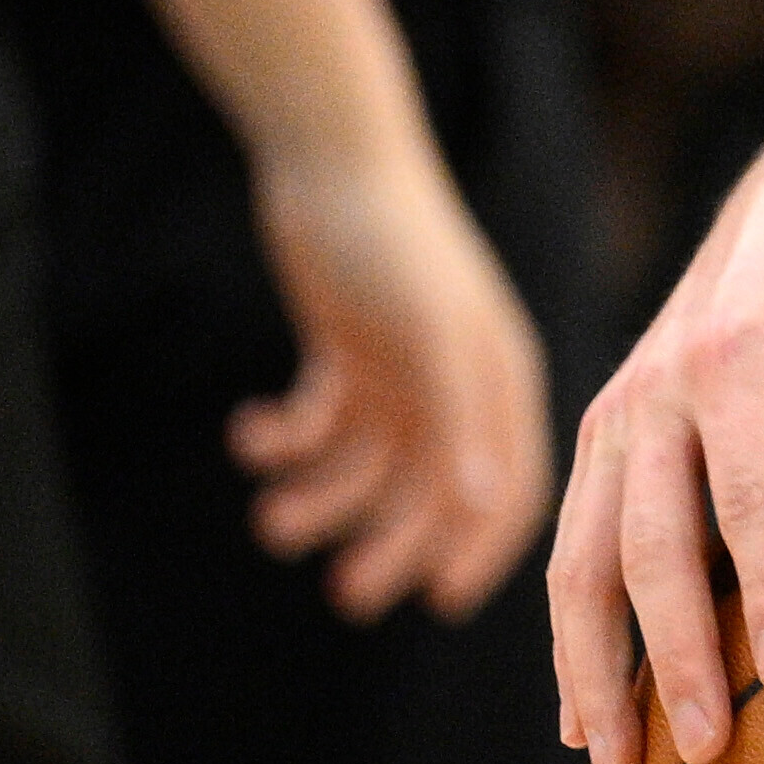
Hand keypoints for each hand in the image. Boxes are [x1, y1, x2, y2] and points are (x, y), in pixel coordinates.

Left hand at [236, 137, 548, 620]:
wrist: (332, 159)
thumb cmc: (392, 245)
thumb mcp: (430, 336)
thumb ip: (459, 421)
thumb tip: (481, 510)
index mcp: (497, 378)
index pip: (510, 485)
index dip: (483, 547)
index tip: (442, 603)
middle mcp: (455, 383)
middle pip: (432, 491)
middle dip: (390, 543)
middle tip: (344, 594)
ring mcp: (401, 370)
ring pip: (366, 469)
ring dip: (321, 500)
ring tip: (271, 518)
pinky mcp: (347, 353)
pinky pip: (319, 427)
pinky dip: (284, 443)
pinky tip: (253, 429)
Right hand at [552, 83, 763, 763]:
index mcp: (741, 354)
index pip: (750, 488)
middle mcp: (659, 388)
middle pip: (649, 541)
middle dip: (672, 653)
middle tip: (709, 750)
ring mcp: (620, 413)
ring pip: (582, 559)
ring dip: (594, 668)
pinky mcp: (605, 435)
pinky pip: (573, 548)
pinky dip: (574, 635)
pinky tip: (590, 721)